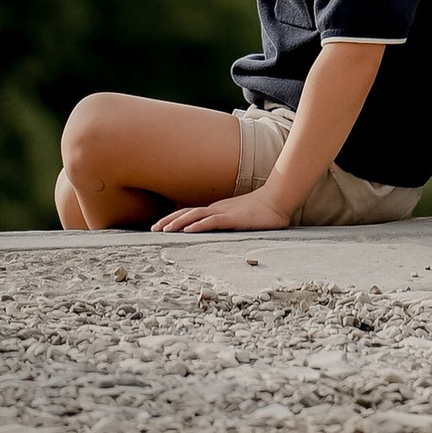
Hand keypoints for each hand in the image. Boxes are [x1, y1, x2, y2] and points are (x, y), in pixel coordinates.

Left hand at [153, 185, 300, 237]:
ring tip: (163, 229)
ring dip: (178, 222)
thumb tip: (216, 232)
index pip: (190, 213)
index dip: (174, 218)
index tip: (159, 226)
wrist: (278, 200)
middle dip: (169, 220)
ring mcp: (224, 212)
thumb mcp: (239, 219)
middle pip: (187, 213)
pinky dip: (198, 225)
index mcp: (217, 210)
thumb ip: (227, 224)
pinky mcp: (233, 218)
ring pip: (196, 215)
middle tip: (153, 229)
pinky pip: (212, 221)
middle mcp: (217, 209)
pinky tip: (188, 230)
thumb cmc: (261, 212)